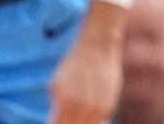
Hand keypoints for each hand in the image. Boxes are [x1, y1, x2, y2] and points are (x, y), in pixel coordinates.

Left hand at [48, 6, 123, 123]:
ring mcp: (97, 108)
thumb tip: (54, 121)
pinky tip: (88, 108)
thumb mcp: (56, 84)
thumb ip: (55, 106)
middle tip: (66, 118)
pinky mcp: (108, 106)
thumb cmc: (73, 65)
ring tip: (76, 114)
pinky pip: (97, 120)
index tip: (56, 121)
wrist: (98, 47)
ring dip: (80, 122)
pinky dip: (92, 117)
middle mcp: (82, 108)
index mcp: (64, 103)